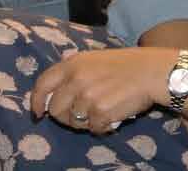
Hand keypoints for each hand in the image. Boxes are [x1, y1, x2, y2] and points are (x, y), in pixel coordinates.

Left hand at [31, 48, 167, 134]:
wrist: (150, 72)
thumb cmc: (124, 65)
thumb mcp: (93, 59)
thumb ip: (73, 72)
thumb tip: (53, 93)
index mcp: (72, 64)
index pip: (43, 84)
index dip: (36, 100)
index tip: (38, 112)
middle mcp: (76, 80)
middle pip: (55, 109)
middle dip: (64, 116)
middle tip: (78, 115)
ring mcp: (88, 97)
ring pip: (73, 122)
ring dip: (83, 122)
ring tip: (98, 113)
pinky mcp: (101, 112)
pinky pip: (92, 128)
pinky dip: (100, 127)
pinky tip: (111, 116)